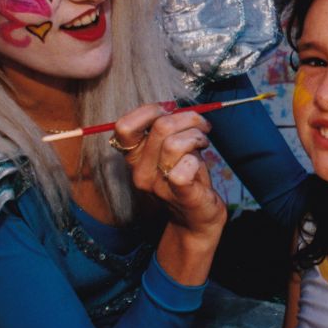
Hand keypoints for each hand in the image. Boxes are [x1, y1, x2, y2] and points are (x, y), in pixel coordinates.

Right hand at [110, 105, 226, 237]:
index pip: (124, 127)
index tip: (171, 112)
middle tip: (201, 126)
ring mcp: (159, 186)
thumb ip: (166, 130)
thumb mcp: (171, 151)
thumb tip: (172, 106)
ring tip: (203, 143)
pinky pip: (183, 170)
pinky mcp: (180, 195)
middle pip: (159, 127)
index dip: (150, 110)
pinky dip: (196, 160)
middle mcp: (141, 172)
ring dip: (196, 136)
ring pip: (173, 144)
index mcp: (136, 157)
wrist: (198, 220)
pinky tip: (200, 165)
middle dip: (187, 118)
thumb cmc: (187, 179)